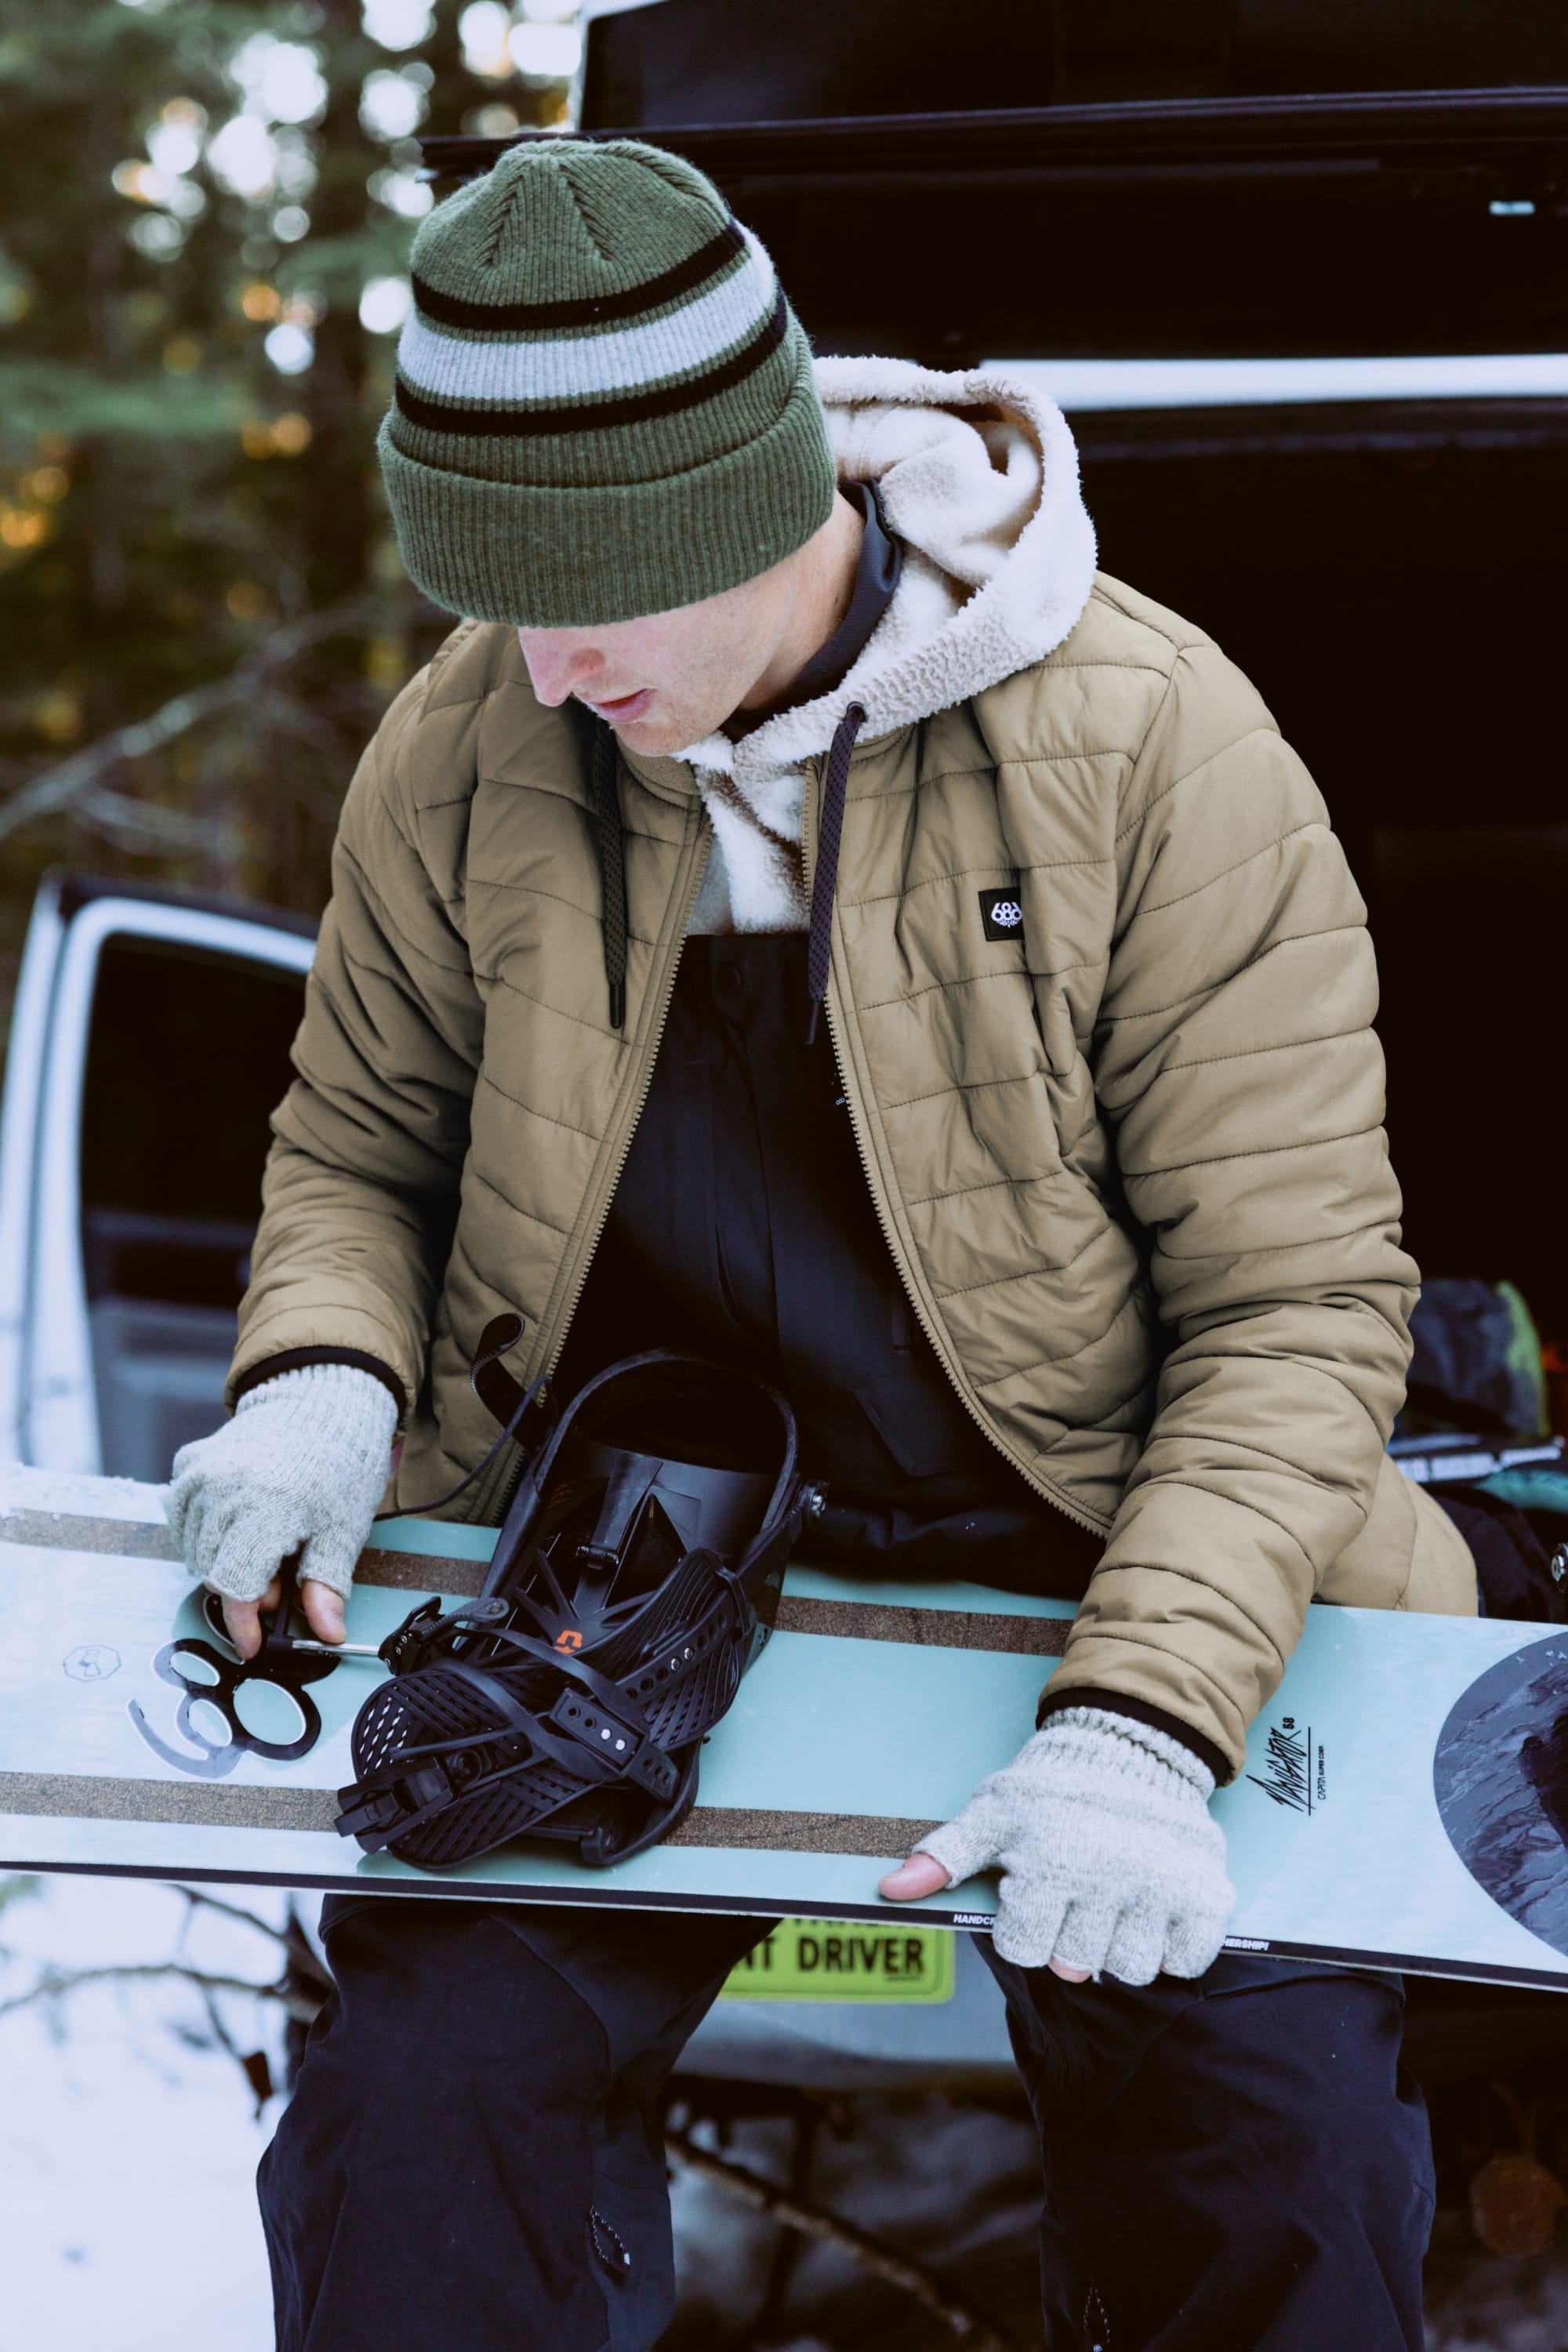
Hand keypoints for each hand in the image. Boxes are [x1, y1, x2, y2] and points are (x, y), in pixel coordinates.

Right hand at [165, 1363, 397, 1648]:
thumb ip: (327, 1584)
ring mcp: (199, 1474)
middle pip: (213, 1572)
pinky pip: (181, 1515)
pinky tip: (235, 1521)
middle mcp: (222, 1490)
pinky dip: (203, 1530)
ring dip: (222, 1561)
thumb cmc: (338, 1466)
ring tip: (263, 1545)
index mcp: (265, 1509)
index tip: (253, 1645)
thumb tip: (328, 1634)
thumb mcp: (343, 1530)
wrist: (322, 1403)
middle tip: (281, 1577)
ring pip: (193, 1549)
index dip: (243, 1626)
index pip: (236, 1587)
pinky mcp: (188, 1463)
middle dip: (244, 1590)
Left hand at [879, 1707, 1234, 1984]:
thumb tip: (891, 1891)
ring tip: (1113, 1902)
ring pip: (1131, 1969)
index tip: (1034, 1893)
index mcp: (1050, 1864)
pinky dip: (1172, 1945)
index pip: (1025, 1950)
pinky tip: (1152, 1910)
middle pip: (1076, 1965)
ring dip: (1119, 1945)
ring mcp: (1160, 1890)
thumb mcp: (993, 1812)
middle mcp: (1106, 1880)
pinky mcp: (1205, 1895)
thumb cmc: (1054, 1785)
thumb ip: (944, 1855)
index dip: (1023, 1926)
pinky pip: (1186, 1960)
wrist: (1134, 1742)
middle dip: (1068, 1936)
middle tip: (1075, 1895)